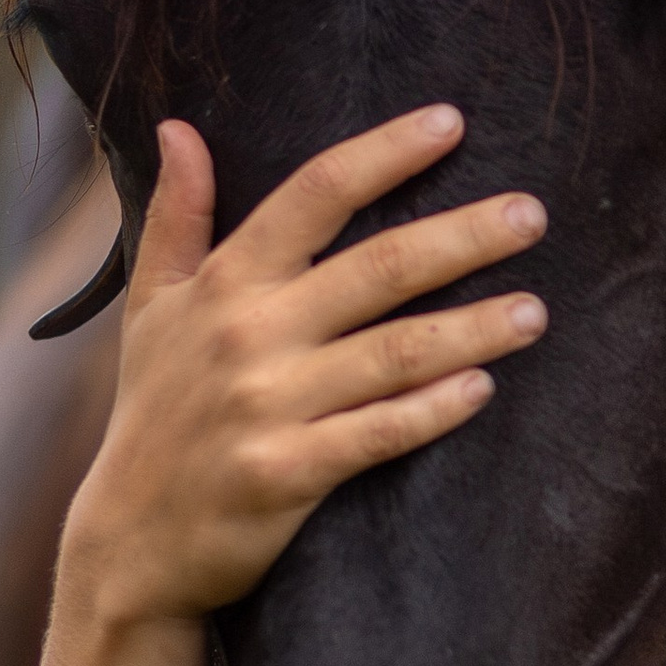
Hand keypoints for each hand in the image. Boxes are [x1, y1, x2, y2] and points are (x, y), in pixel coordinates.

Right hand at [62, 105, 548, 631]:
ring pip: (395, 352)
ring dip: (473, 328)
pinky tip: (483, 388)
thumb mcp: (151, 308)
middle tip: (532, 215)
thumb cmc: (155, 414)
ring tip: (535, 312)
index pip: (314, 195)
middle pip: (379, 267)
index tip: (451, 123)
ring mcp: (269, 405)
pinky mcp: (287, 472)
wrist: (130, 542)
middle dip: (463, 237)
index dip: (385, 154)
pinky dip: (432, 410)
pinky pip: (377, 433)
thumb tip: (177, 128)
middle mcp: (250, 334)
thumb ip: (175, 217)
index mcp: (225, 284)